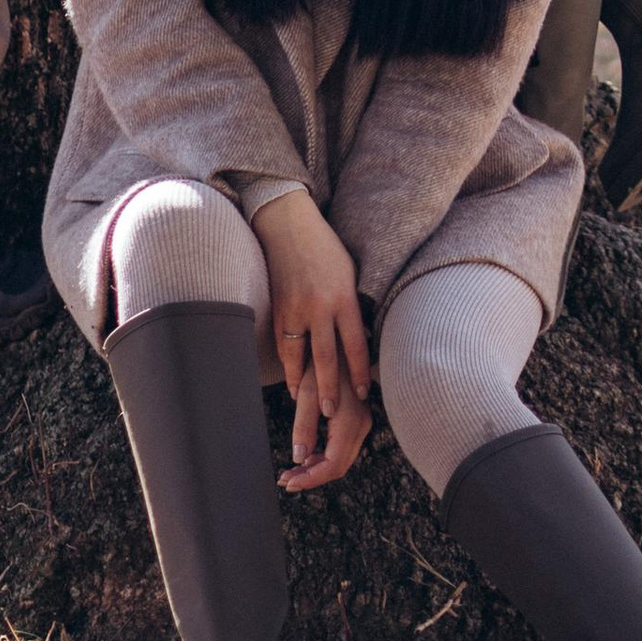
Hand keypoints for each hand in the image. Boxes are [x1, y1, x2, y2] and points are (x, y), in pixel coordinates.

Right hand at [252, 192, 372, 490]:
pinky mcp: (278, 309)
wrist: (289, 225)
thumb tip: (362, 337)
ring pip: (300, 356)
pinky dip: (287, 366)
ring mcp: (295, 309)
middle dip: (330, 389)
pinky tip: (291, 381)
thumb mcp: (349, 274)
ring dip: (304, 384)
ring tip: (307, 404)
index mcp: (343, 298)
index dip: (358, 373)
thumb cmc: (326, 248)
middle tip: (333, 415)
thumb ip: (352, 307)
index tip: (363, 394)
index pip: (354, 344)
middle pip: (326, 358)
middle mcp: (319, 307)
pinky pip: (283, 344)